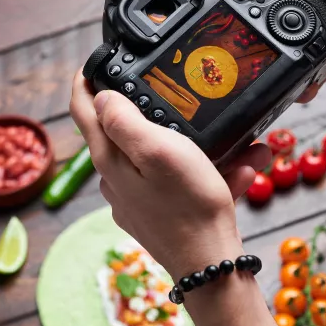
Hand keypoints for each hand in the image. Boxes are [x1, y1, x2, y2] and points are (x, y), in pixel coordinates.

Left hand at [70, 72, 271, 278]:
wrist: (212, 265)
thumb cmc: (189, 206)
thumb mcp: (158, 150)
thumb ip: (124, 120)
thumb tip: (101, 96)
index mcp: (109, 159)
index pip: (83, 109)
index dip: (86, 79)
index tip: (97, 59)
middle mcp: (116, 179)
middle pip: (126, 131)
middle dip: (162, 113)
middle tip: (191, 101)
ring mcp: (138, 199)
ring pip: (164, 157)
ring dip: (200, 148)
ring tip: (241, 149)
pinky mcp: (160, 215)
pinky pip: (183, 182)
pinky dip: (211, 174)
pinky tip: (242, 173)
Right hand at [254, 0, 325, 86]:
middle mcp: (308, 4)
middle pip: (267, 11)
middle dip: (253, 24)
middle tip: (237, 33)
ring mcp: (312, 34)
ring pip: (278, 45)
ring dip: (270, 55)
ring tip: (260, 61)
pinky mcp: (318, 60)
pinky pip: (295, 71)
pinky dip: (291, 78)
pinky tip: (289, 78)